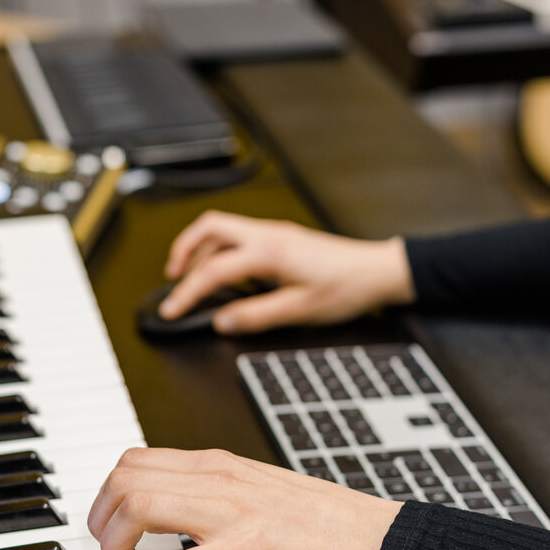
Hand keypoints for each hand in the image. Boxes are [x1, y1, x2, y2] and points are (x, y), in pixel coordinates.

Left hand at [87, 447, 401, 549]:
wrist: (376, 541)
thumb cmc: (326, 525)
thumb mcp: (257, 493)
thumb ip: (215, 497)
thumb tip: (176, 516)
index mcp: (219, 465)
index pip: (136, 460)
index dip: (109, 496)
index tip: (114, 529)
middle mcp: (219, 478)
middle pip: (125, 478)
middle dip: (101, 520)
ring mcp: (233, 511)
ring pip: (140, 508)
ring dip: (116, 547)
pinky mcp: (249, 549)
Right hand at [159, 210, 414, 334]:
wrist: (377, 272)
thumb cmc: (346, 288)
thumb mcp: (299, 311)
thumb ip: (255, 315)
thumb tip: (222, 321)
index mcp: (268, 252)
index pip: (213, 270)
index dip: (187, 292)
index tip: (172, 310)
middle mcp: (267, 235)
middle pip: (208, 228)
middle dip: (183, 251)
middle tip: (172, 279)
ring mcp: (275, 233)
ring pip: (222, 228)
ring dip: (200, 248)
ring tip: (191, 275)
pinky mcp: (282, 238)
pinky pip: (239, 236)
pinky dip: (221, 249)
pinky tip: (224, 272)